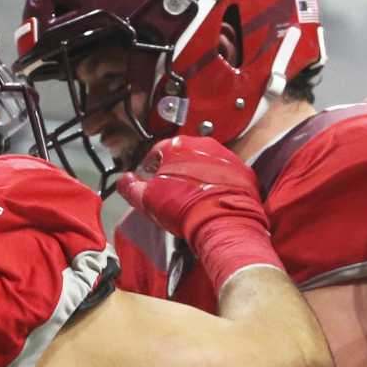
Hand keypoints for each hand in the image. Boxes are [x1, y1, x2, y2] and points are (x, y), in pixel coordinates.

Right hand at [116, 137, 276, 290]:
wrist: (222, 222)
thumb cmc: (184, 208)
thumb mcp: (146, 200)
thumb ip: (130, 187)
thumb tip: (124, 181)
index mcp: (176, 146)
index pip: (156, 151)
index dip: (150, 167)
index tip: (151, 179)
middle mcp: (202, 145)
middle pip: (182, 156)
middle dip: (175, 171)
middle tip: (171, 192)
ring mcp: (225, 157)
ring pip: (205, 163)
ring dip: (197, 176)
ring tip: (192, 197)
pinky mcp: (242, 171)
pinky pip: (226, 174)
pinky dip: (218, 184)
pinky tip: (211, 199)